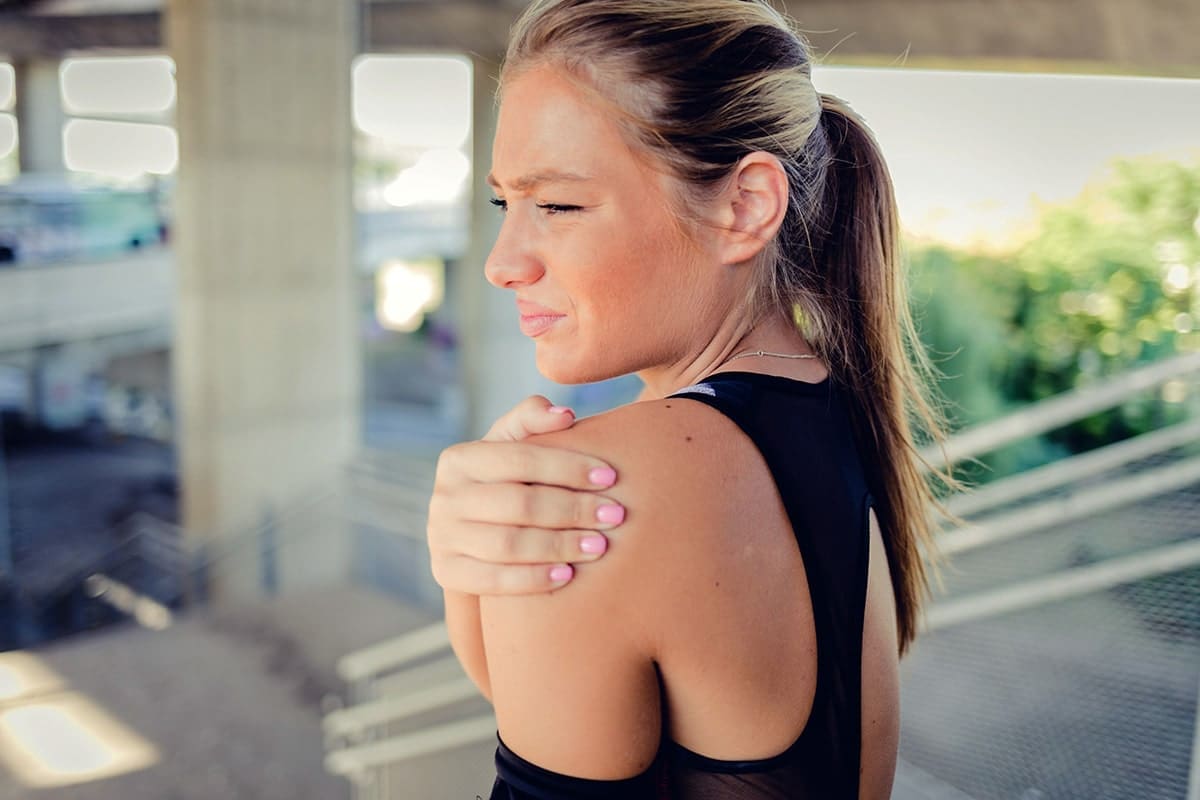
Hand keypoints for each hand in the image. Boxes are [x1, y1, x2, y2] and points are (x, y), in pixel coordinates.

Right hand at [428, 395, 623, 594]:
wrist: (470, 530)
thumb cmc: (503, 480)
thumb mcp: (510, 444)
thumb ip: (532, 419)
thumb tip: (564, 415)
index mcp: (460, 458)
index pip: (521, 460)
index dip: (568, 467)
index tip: (610, 477)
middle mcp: (445, 496)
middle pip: (520, 504)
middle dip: (573, 510)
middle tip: (614, 515)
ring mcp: (442, 537)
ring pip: (509, 545)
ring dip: (560, 546)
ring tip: (599, 546)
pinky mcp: (446, 572)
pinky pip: (494, 581)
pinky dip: (534, 579)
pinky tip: (568, 575)